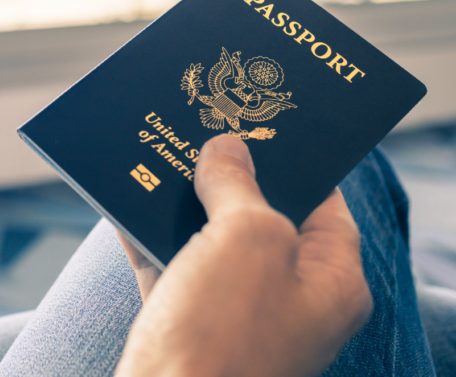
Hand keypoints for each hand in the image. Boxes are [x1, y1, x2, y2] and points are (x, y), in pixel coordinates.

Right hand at [115, 135, 371, 376]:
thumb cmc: (223, 334)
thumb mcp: (246, 238)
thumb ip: (239, 185)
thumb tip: (226, 150)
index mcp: (329, 283)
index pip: (325, 205)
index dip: (295, 160)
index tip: (263, 121)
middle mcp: (287, 301)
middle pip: (261, 220)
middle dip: (228, 176)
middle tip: (202, 129)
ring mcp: (234, 318)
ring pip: (209, 242)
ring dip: (183, 202)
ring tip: (160, 154)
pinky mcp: (185, 329)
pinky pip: (169, 267)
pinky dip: (148, 235)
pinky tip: (125, 199)